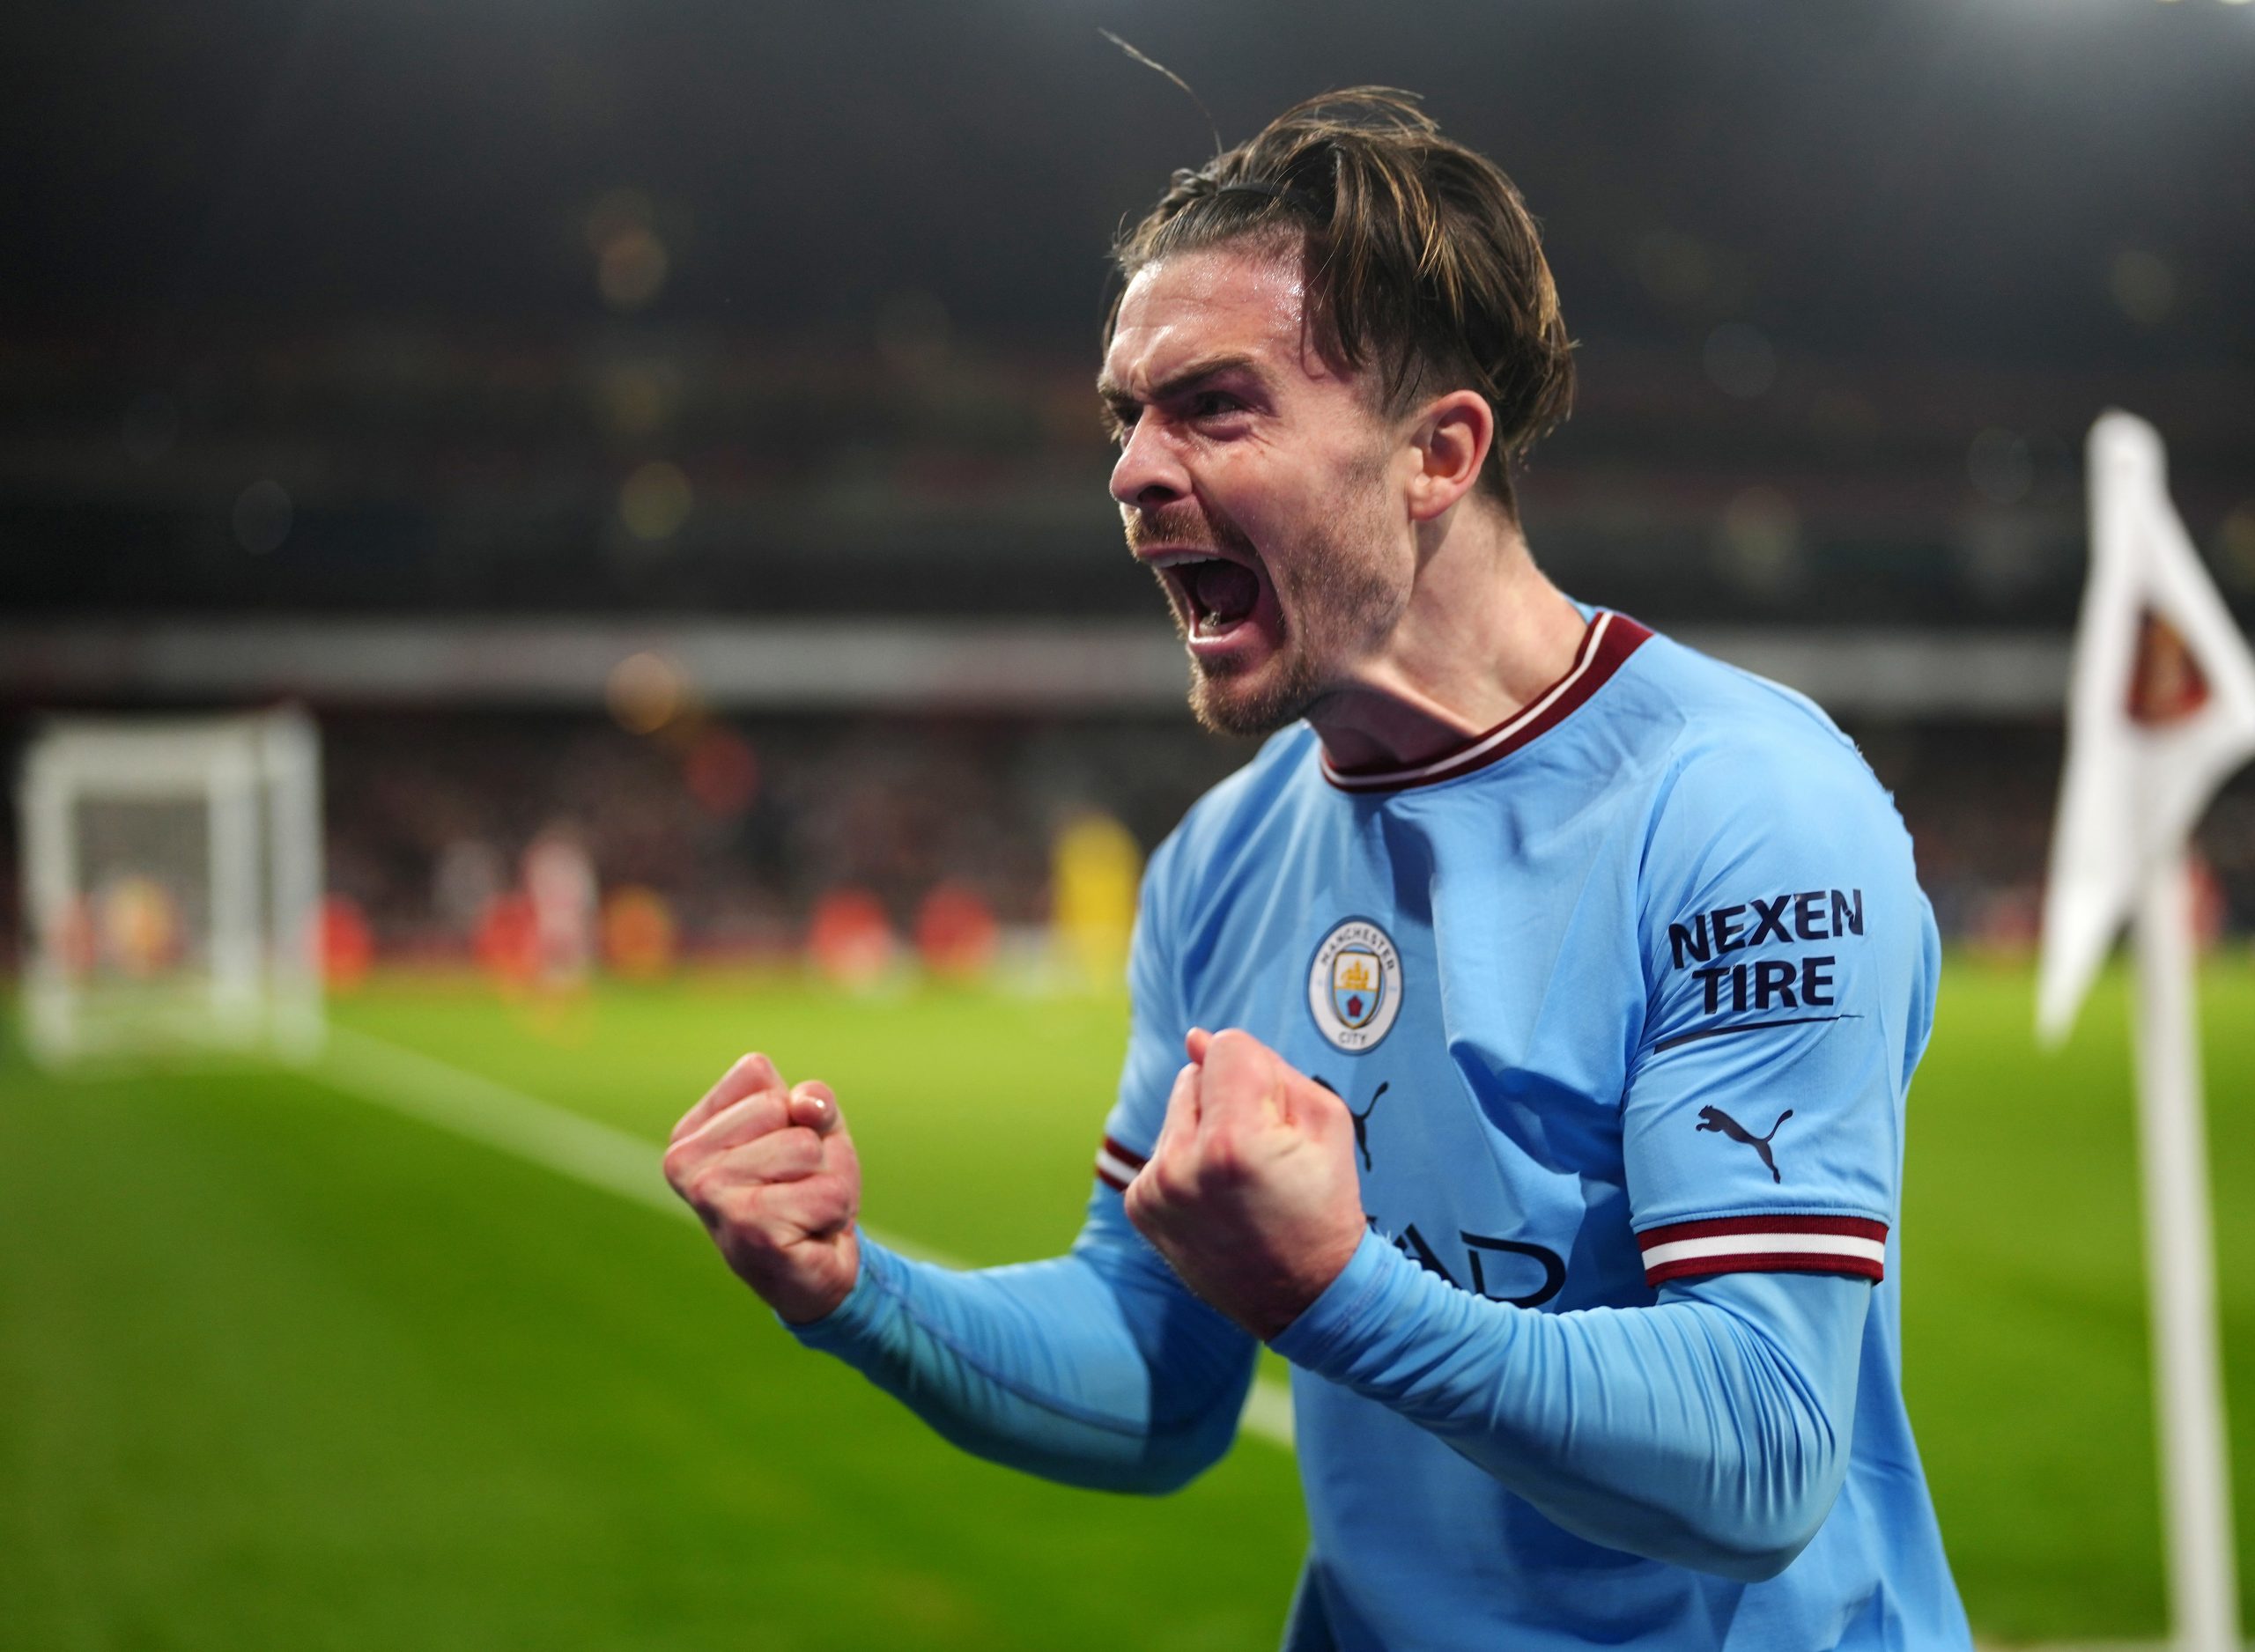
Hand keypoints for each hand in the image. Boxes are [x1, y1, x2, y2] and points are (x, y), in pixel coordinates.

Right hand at [663, 1051, 861, 1323]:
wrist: (813, 1275)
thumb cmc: (806, 1192)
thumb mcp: (815, 1130)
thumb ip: (814, 1100)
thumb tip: (806, 1106)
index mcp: (689, 1132)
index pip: (755, 1072)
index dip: (790, 1108)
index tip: (781, 1153)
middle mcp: (684, 1163)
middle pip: (781, 1107)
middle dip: (813, 1147)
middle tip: (797, 1187)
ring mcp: (711, 1197)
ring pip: (806, 1147)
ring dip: (827, 1180)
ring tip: (803, 1209)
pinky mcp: (750, 1230)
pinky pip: (827, 1192)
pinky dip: (835, 1212)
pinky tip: (809, 1234)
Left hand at [1124, 1028, 1367, 1340]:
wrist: (1307, 1298)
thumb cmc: (1324, 1203)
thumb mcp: (1325, 1122)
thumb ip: (1266, 1068)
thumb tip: (1196, 1038)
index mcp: (1233, 1140)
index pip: (1225, 1047)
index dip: (1259, 1071)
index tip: (1276, 1113)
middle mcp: (1182, 1164)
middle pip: (1193, 1075)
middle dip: (1228, 1098)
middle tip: (1262, 1153)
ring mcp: (1155, 1190)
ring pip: (1175, 1111)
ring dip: (1204, 1128)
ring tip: (1239, 1179)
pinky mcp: (1140, 1208)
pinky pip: (1161, 1151)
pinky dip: (1187, 1163)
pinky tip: (1217, 1199)